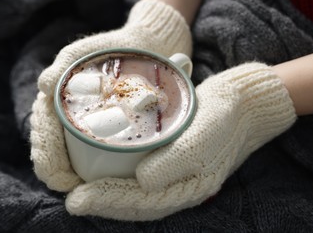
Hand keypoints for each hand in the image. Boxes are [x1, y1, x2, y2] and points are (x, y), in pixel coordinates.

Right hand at [30, 0, 191, 190]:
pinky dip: (87, 162)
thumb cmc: (115, 46)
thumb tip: (44, 85)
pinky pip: (90, 146)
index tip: (59, 176)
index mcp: (57, 95)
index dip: (46, 156)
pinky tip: (94, 175)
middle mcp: (67, 109)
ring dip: (69, 169)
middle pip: (52, 144)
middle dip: (55, 167)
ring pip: (68, 149)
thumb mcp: (89, 48)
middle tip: (70, 186)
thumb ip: (67, 61)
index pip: (43, 130)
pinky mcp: (103, 122)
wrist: (148, 46)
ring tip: (79, 186)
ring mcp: (84, 117)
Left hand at [64, 62, 296, 220]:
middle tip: (72, 200)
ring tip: (82, 193)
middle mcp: (179, 189)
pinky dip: (121, 183)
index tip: (77, 200)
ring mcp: (176, 178)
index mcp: (187, 188)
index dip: (107, 202)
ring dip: (109, 196)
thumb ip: (173, 162)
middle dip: (103, 204)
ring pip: (136, 197)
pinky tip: (105, 177)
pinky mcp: (172, 164)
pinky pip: (142, 183)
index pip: (141, 202)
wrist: (239, 107)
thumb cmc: (220, 120)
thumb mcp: (200, 138)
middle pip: (135, 205)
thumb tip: (142, 181)